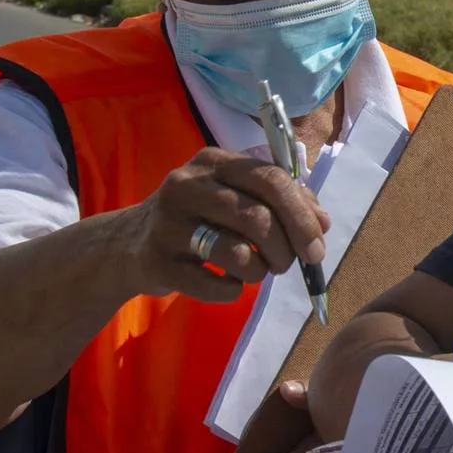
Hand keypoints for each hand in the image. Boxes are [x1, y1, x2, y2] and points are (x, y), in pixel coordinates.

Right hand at [121, 148, 329, 303]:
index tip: (318, 247)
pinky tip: (226, 283)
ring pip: (238, 255)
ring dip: (259, 272)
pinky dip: (233, 291)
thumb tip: (322, 223)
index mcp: (214, 161)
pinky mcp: (158, 262)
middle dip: (285, 249)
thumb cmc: (198, 218)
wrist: (130, 244)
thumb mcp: (234, 196)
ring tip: (254, 271)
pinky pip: (215, 286)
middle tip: (286, 265)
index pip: (271, 180)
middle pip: (257, 218)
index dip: (302, 216)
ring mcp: (168, 224)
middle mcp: (187, 185)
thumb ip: (280, 202)